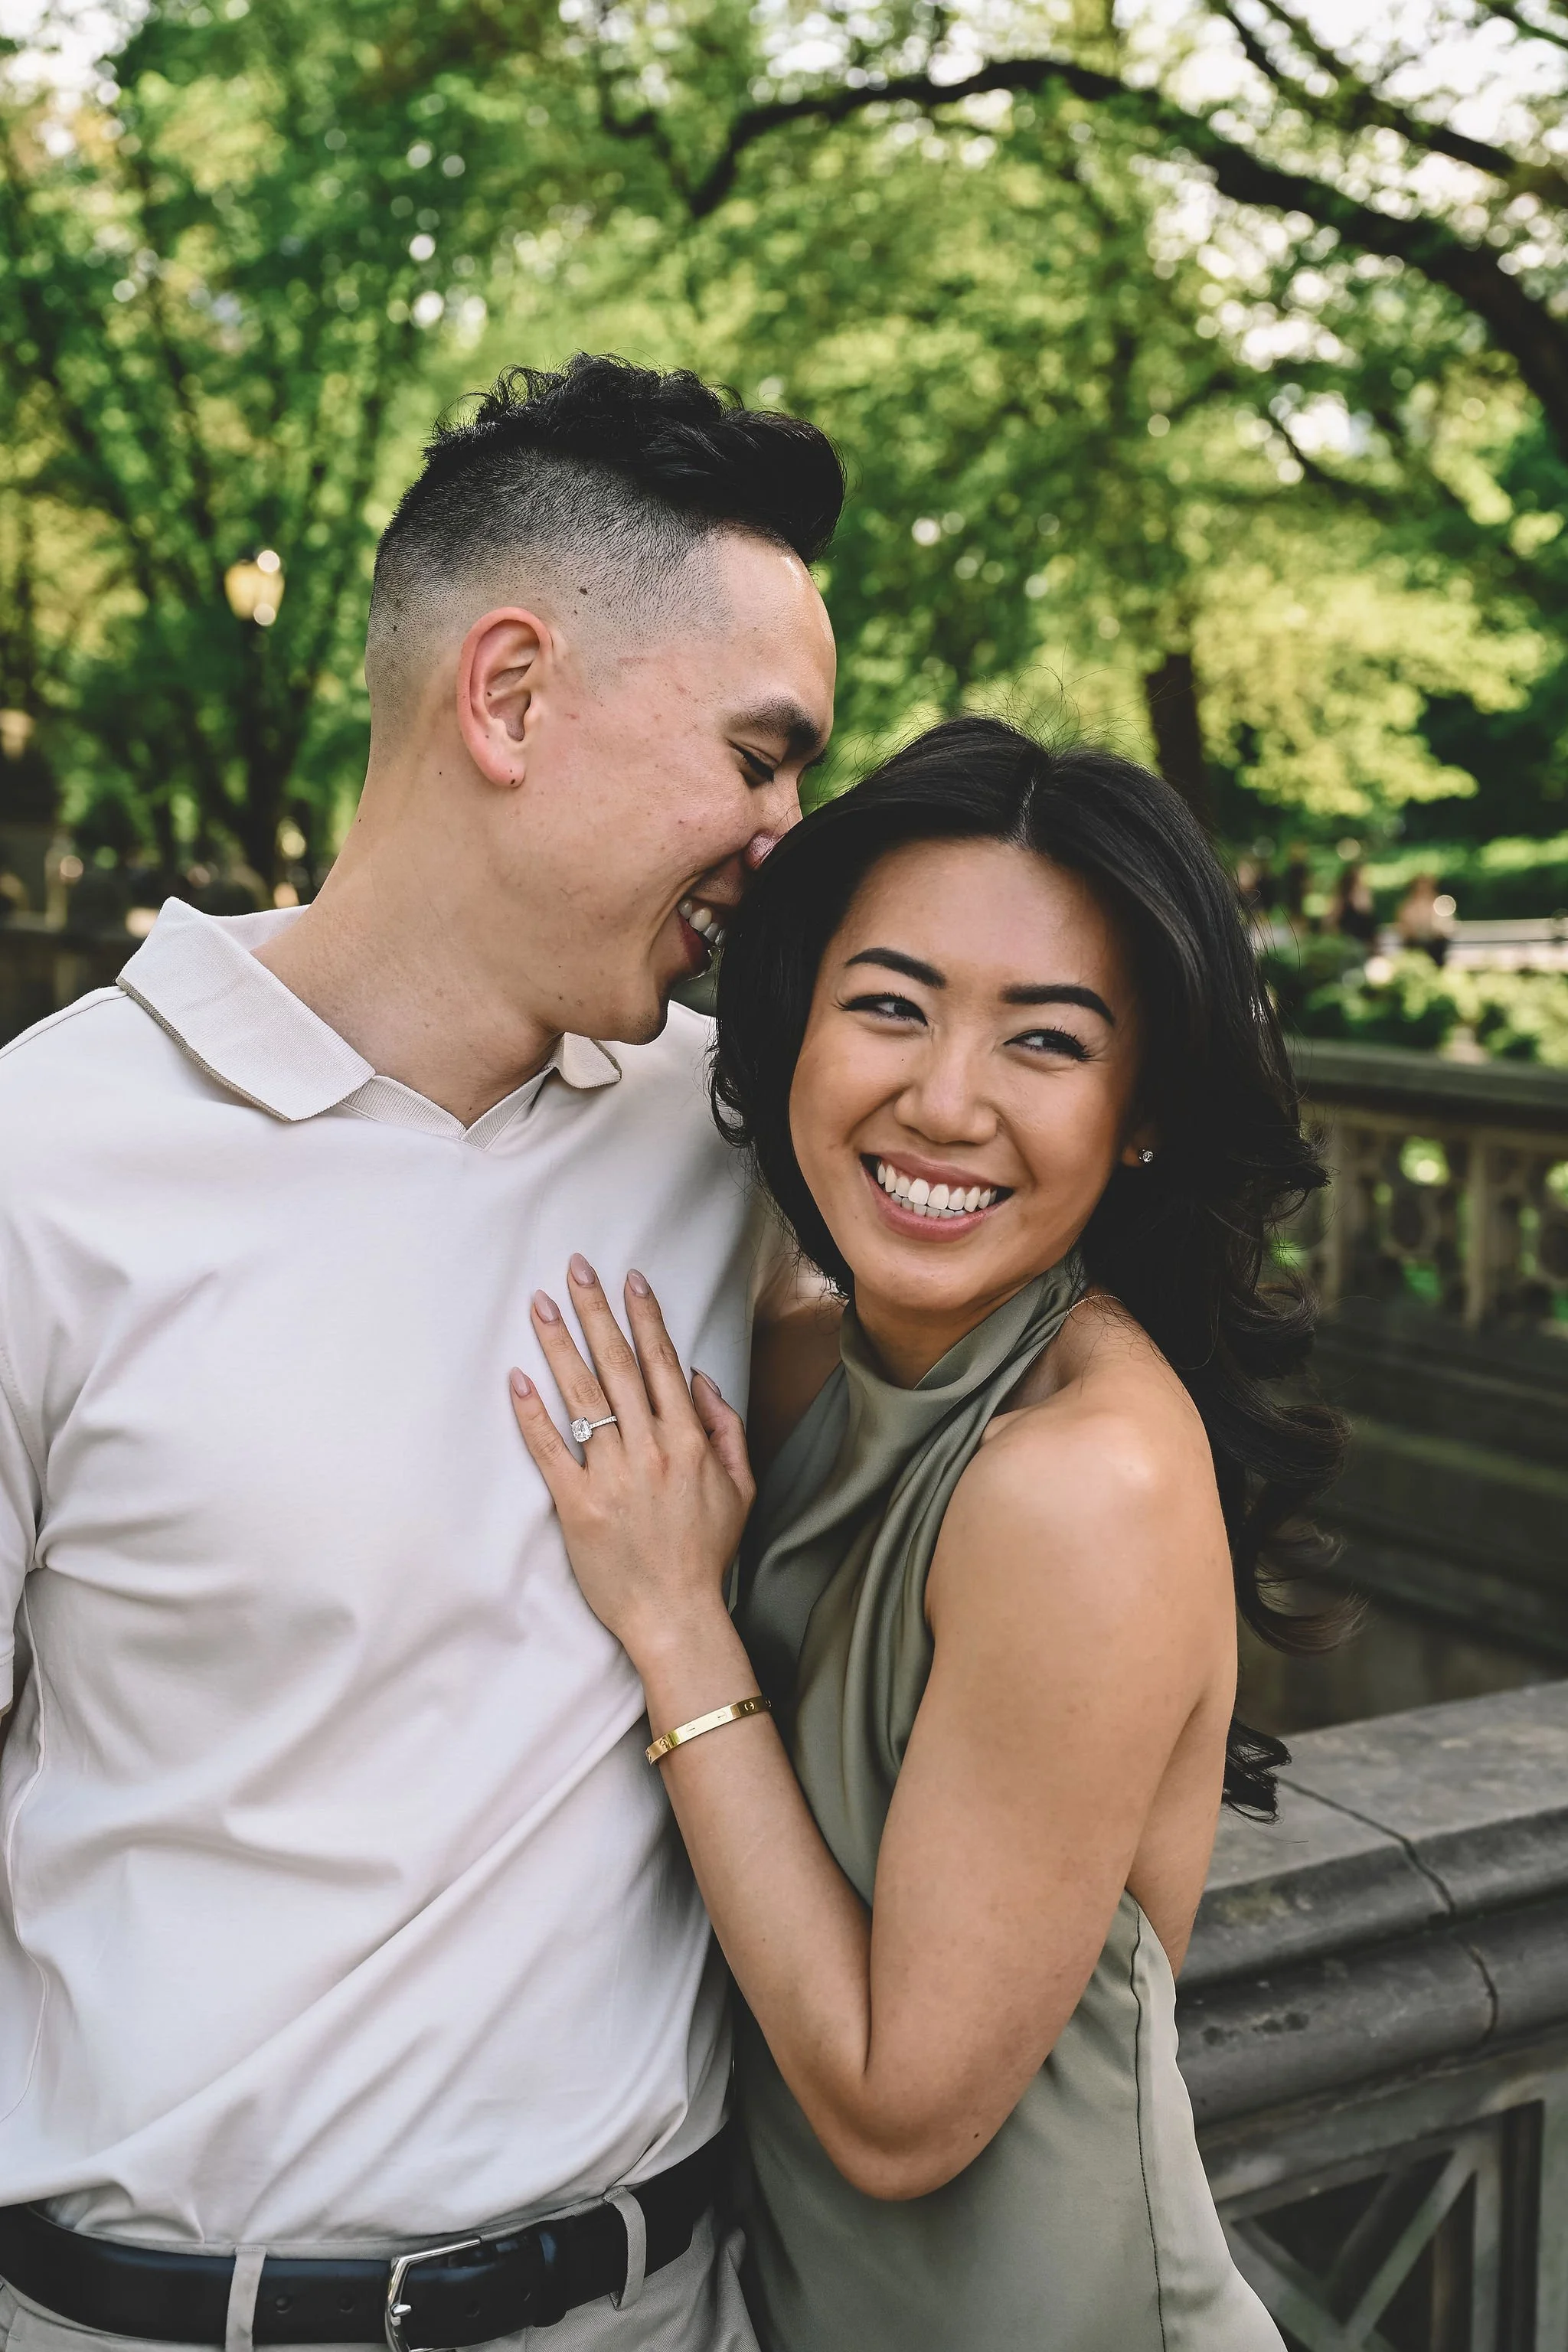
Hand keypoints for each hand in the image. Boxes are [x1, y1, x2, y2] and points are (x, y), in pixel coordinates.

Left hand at [510, 1256, 755, 1662]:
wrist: (677, 1616)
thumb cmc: (706, 1554)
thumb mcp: (741, 1487)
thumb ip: (726, 1428)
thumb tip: (701, 1379)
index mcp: (689, 1441)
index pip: (662, 1364)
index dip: (645, 1318)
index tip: (629, 1280)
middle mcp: (651, 1449)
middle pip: (618, 1366)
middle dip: (596, 1312)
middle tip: (575, 1270)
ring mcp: (612, 1477)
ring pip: (583, 1398)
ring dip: (560, 1345)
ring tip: (540, 1306)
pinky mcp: (578, 1506)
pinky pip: (550, 1451)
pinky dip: (532, 1414)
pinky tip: (517, 1379)